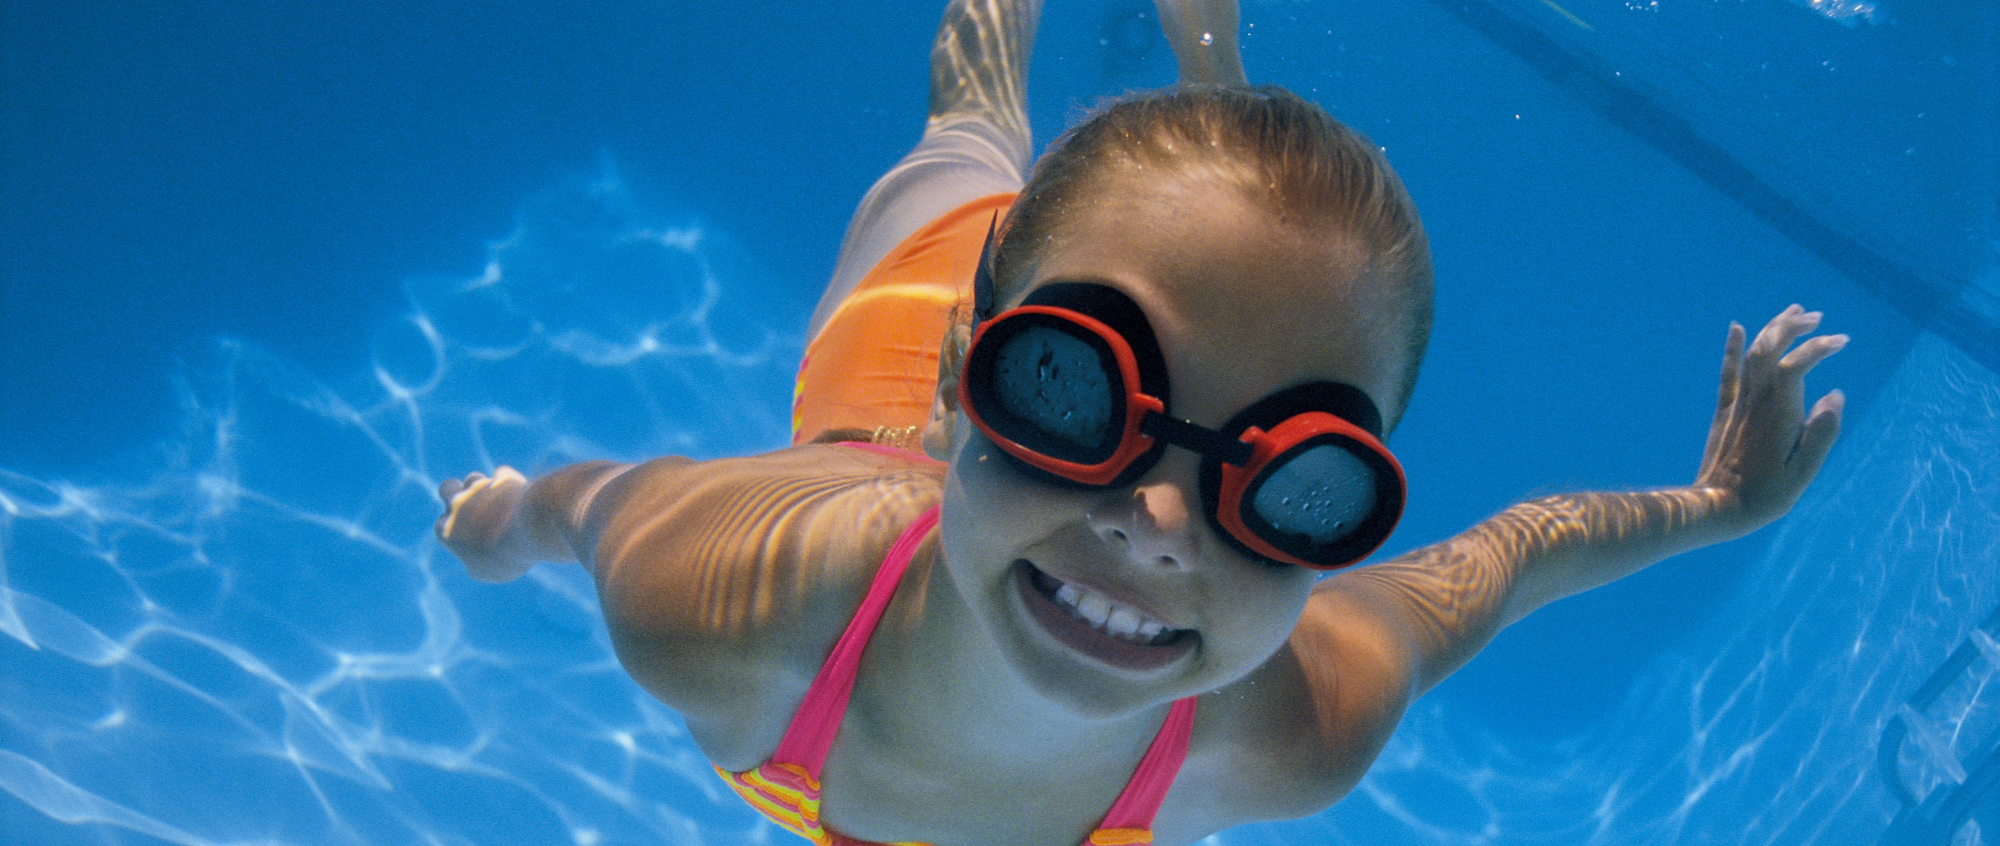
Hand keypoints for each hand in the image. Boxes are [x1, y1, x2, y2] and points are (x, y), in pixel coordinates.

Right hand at [435, 466, 534, 581]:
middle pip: (446, 487)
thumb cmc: (506, 556)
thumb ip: (475, 564)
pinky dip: (510, 484)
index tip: (473, 539)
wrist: (531, 529)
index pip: (441, 524)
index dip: (457, 530)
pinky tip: (520, 497)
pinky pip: (502, 474)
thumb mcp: (488, 572)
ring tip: (502, 507)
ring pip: (473, 478)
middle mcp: (457, 504)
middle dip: (458, 495)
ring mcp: (480, 488)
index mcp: (447, 530)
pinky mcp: (503, 478)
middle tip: (477, 510)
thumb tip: (476, 560)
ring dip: (484, 490)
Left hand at [1695, 305, 1846, 536]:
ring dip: (1771, 330)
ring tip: (1793, 312)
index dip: (1817, 347)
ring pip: (1751, 355)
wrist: (1717, 507)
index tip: (1842, 340)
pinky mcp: (1724, 412)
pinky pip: (1727, 373)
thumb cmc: (1766, 496)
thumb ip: (1821, 434)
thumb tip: (1836, 396)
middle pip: (1769, 350)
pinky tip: (1735, 327)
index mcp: (1779, 415)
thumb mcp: (1804, 472)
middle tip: (1817, 316)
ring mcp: (1738, 405)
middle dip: (1793, 327)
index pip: (1796, 365)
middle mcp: (1756, 403)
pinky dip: (1732, 348)